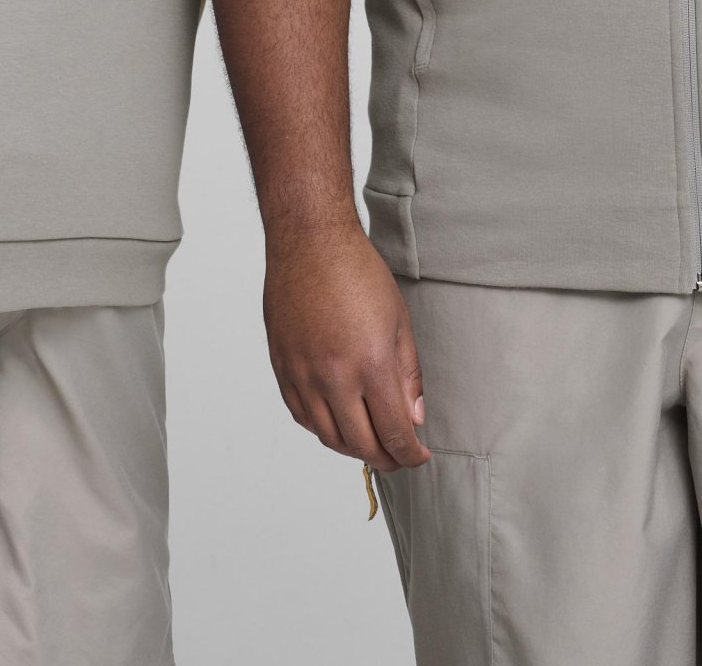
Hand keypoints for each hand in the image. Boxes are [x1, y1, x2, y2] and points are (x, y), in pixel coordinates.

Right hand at [264, 223, 428, 471]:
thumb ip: (408, 375)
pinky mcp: (282, 367)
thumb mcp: (399, 320)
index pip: (394, 433)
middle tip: (398, 455)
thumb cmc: (358, 272)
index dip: (410, 455)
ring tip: (369, 441)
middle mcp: (334, 376)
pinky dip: (322, 428)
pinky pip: (301, 416)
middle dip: (385, 458)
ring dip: (352, 447)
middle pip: (360, 444)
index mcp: (371, 364)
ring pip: (327, 436)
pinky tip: (336, 421)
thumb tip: (413, 418)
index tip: (419, 456)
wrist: (310, 242)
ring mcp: (303, 374)